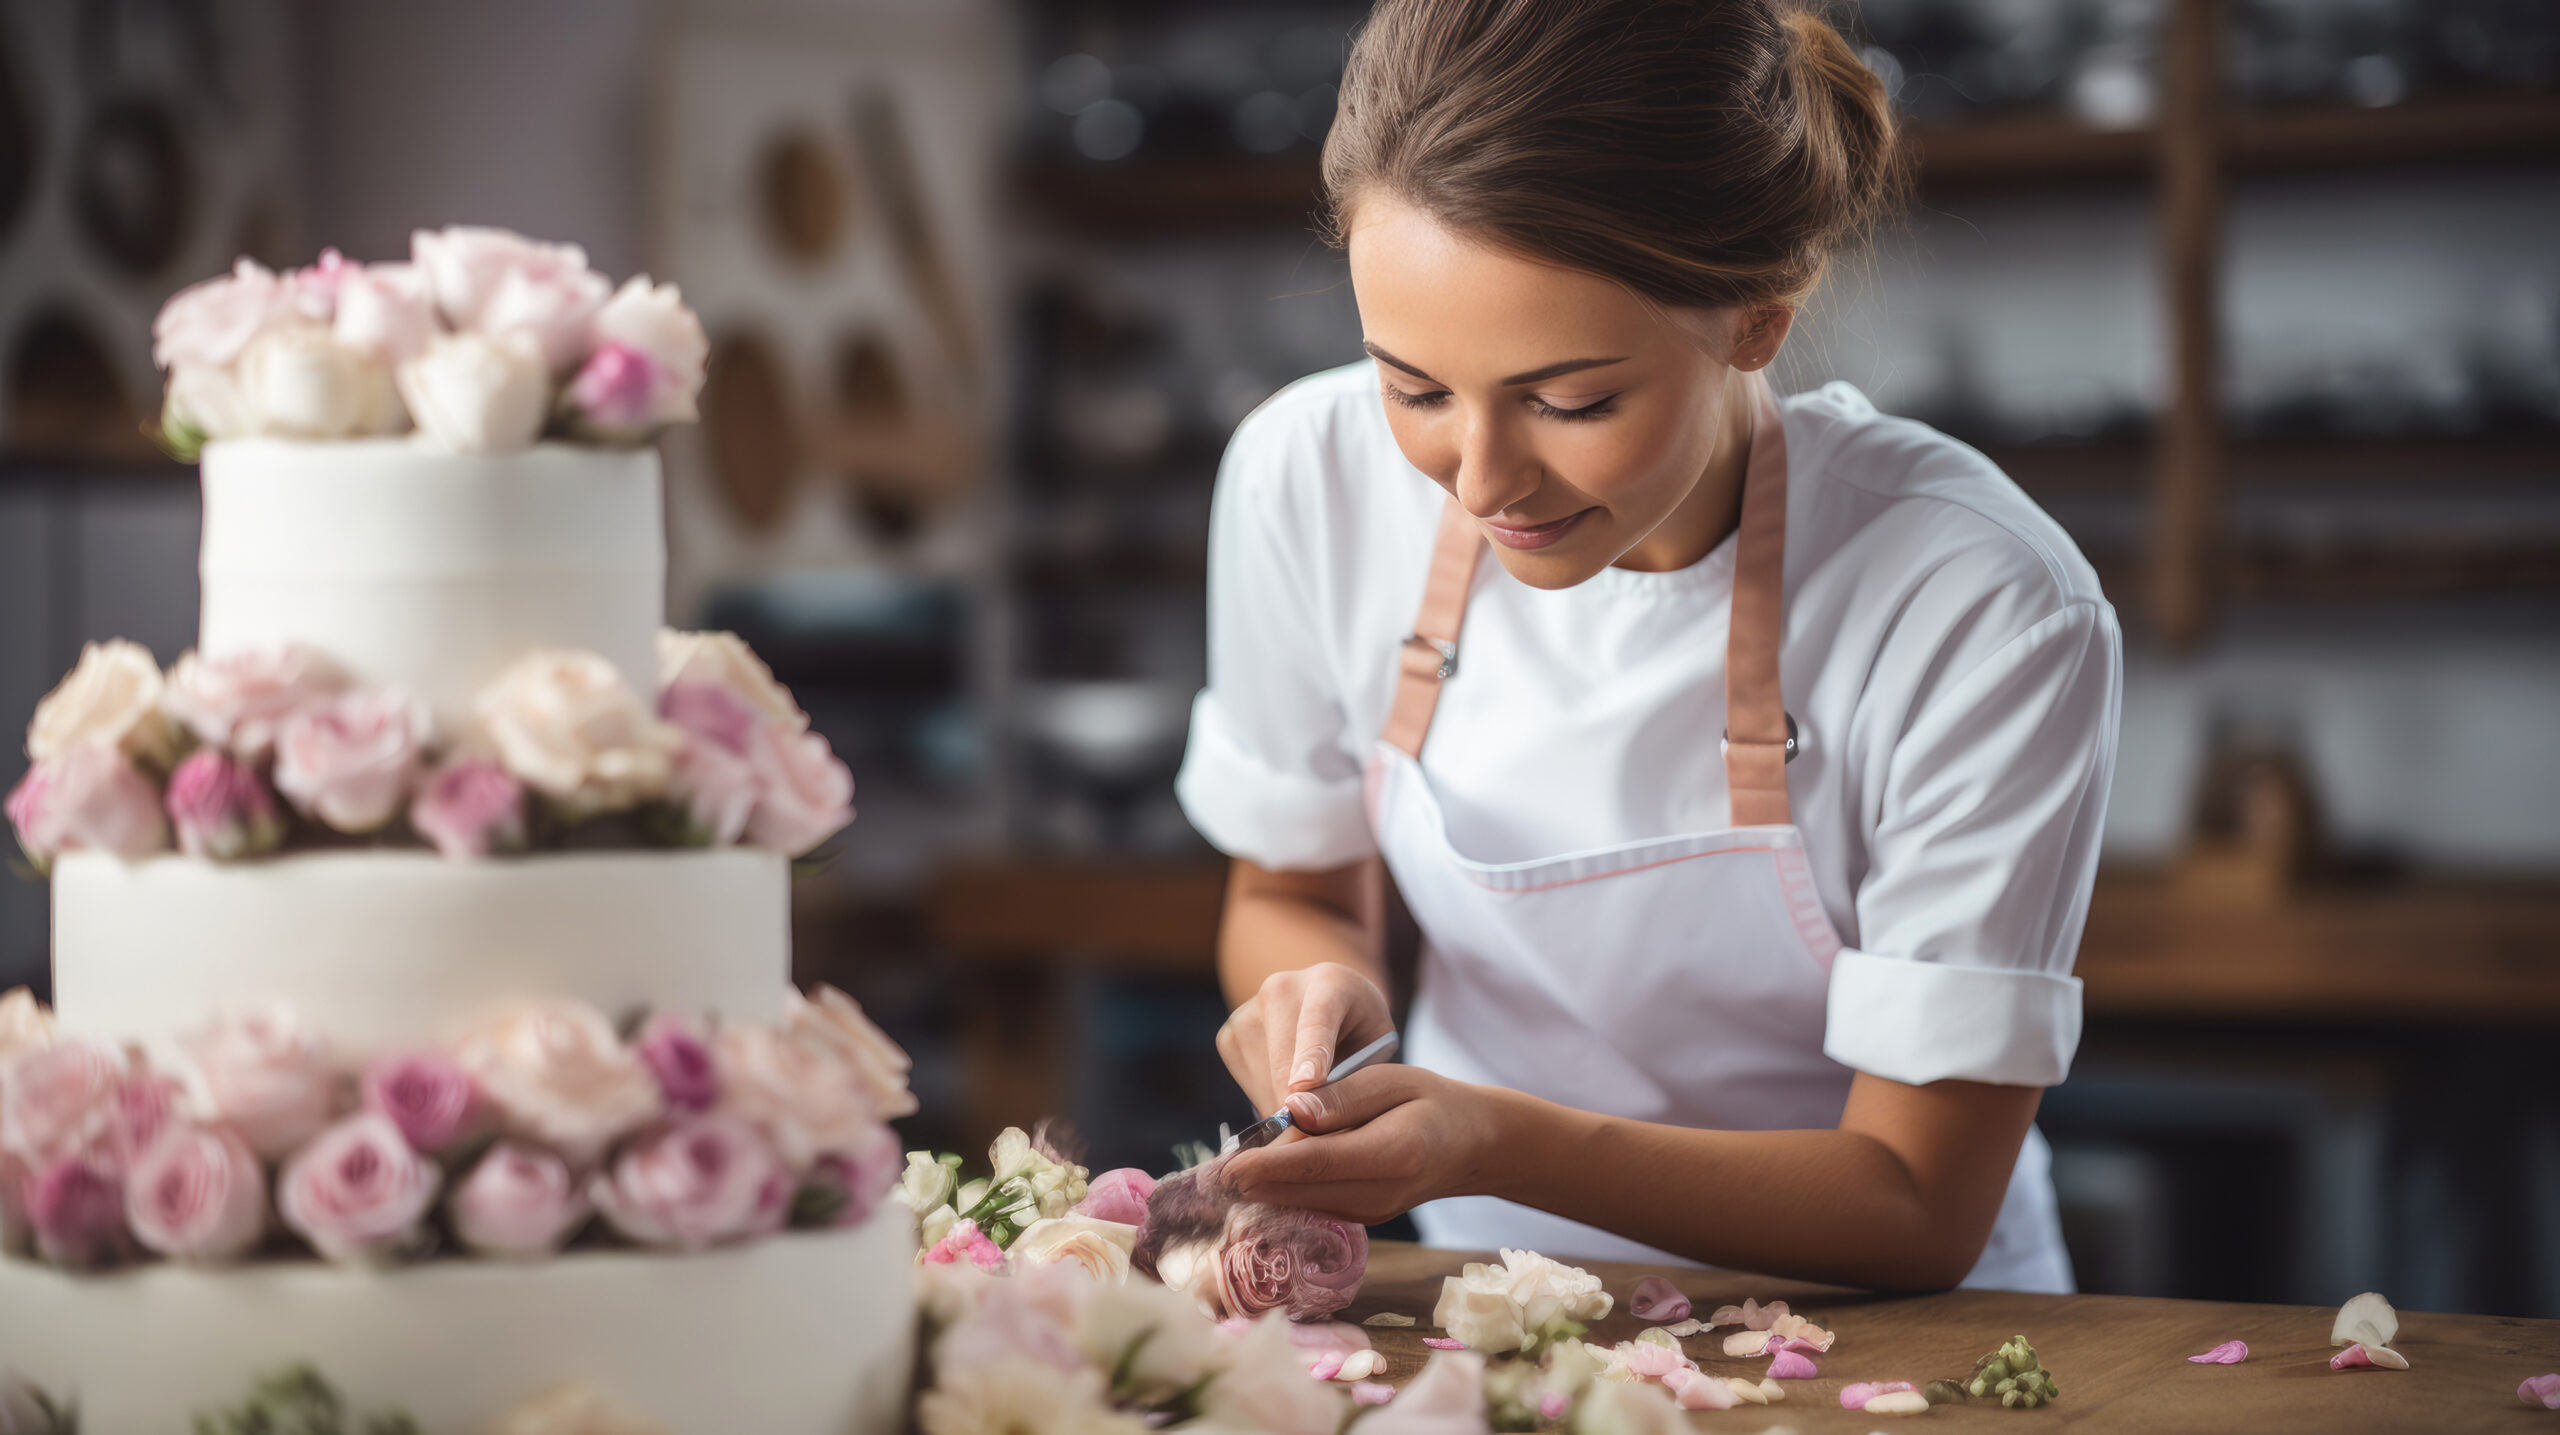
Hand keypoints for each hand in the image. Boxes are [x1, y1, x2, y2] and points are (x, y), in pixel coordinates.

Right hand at [1214, 962, 1394, 1118]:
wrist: (1328, 999)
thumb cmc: (1360, 1028)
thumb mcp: (1375, 1044)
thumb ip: (1355, 1075)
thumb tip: (1320, 1124)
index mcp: (1329, 983)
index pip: (1317, 1021)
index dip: (1311, 1055)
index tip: (1306, 1086)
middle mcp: (1281, 989)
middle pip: (1283, 1059)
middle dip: (1297, 1107)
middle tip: (1315, 1148)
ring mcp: (1248, 1012)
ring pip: (1263, 1080)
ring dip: (1285, 1109)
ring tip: (1314, 1113)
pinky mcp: (1229, 1037)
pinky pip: (1249, 1086)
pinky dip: (1270, 1102)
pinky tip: (1292, 1095)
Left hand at [1219, 1065, 1511, 1225]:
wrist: (1472, 1144)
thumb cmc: (1432, 1100)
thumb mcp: (1393, 1080)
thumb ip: (1343, 1096)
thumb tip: (1293, 1110)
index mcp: (1393, 1153)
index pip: (1318, 1162)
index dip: (1269, 1165)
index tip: (1228, 1165)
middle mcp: (1381, 1193)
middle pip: (1304, 1192)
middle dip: (1255, 1184)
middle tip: (1212, 1173)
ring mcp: (1372, 1212)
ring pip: (1305, 1205)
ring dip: (1266, 1192)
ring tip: (1227, 1174)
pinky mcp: (1363, 1217)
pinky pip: (1315, 1206)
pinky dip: (1287, 1193)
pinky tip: (1261, 1177)